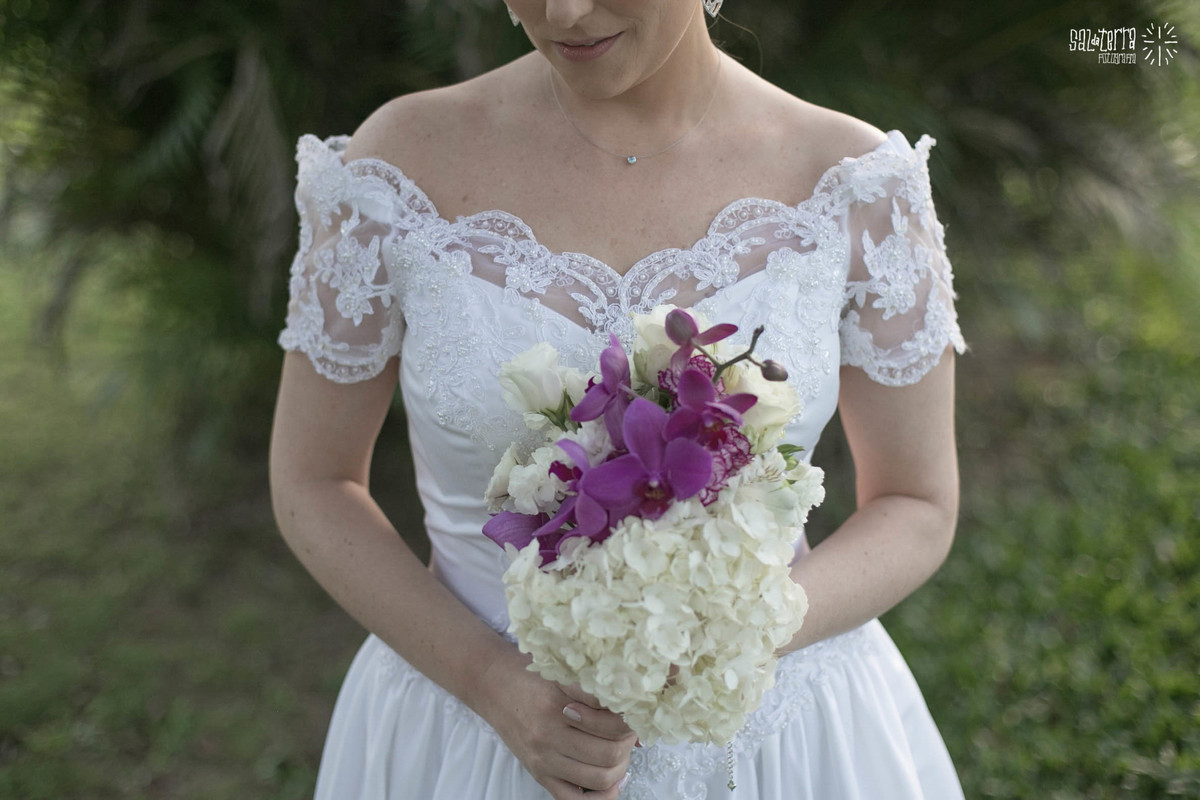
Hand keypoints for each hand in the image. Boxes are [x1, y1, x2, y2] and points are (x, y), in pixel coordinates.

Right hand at [474, 645, 636, 798]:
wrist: (493, 686)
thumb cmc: (531, 676)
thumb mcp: (563, 674)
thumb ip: (595, 691)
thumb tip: (635, 713)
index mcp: (558, 704)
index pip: (612, 724)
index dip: (630, 720)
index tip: (632, 713)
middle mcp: (549, 734)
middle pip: (609, 752)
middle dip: (627, 744)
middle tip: (628, 733)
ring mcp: (543, 759)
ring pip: (599, 777)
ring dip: (619, 767)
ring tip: (619, 752)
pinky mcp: (538, 774)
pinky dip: (601, 796)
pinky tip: (611, 782)